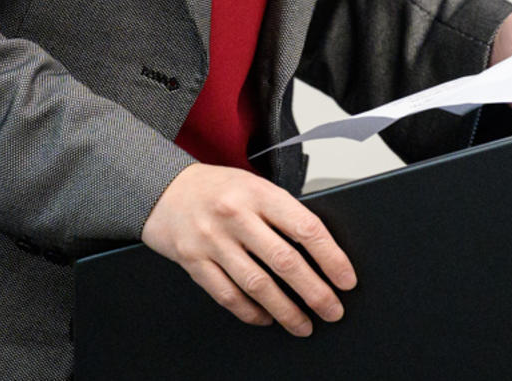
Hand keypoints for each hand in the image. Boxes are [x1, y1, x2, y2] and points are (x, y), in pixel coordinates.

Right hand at [140, 163, 355, 335]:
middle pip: (284, 261)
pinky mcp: (194, 262)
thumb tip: (322, 251)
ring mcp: (213, 241)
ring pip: (257, 284)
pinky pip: (227, 295)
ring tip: (303, 324)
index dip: (331, 258)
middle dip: (314, 292)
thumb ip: (283, 213)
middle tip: (332, 310)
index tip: (346, 279)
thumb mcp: (256, 187)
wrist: (165, 191)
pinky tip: (267, 318)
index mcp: (259, 193)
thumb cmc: (219, 190)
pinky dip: (250, 312)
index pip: (305, 228)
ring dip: (285, 310)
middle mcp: (236, 216)